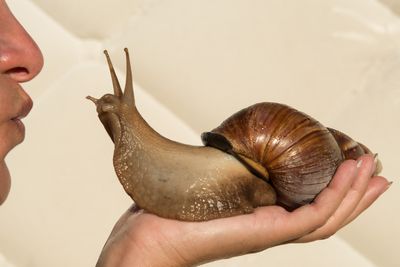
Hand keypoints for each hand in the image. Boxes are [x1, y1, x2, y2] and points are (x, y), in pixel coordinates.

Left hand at [96, 154, 389, 266]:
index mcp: (261, 213)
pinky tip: (349, 175)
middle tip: (377, 168)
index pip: (307, 202)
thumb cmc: (175, 207)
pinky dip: (336, 196)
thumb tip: (237, 141)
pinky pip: (314, 217)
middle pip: (326, 212)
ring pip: (328, 217)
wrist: (151, 236)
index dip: (334, 187)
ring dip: (354, 194)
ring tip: (373, 169)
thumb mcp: (210, 177)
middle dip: (355, 192)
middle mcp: (272, 225)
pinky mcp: (268, 232)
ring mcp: (272, 231)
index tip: (351, 164)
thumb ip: (228, 164)